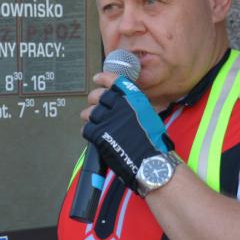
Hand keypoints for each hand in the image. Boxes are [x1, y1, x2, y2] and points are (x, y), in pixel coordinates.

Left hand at [82, 74, 172, 191]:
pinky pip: (86, 129)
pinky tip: (94, 136)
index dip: (103, 78)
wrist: (151, 160)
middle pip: (96, 96)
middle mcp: (119, 106)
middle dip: (93, 101)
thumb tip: (120, 103)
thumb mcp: (148, 114)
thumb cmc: (153, 140)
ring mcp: (108, 119)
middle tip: (94, 107)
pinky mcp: (100, 134)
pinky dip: (88, 132)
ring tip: (93, 123)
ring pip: (88, 113)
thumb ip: (133, 106)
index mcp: (133, 98)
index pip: (113, 80)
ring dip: (89, 118)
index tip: (97, 78)